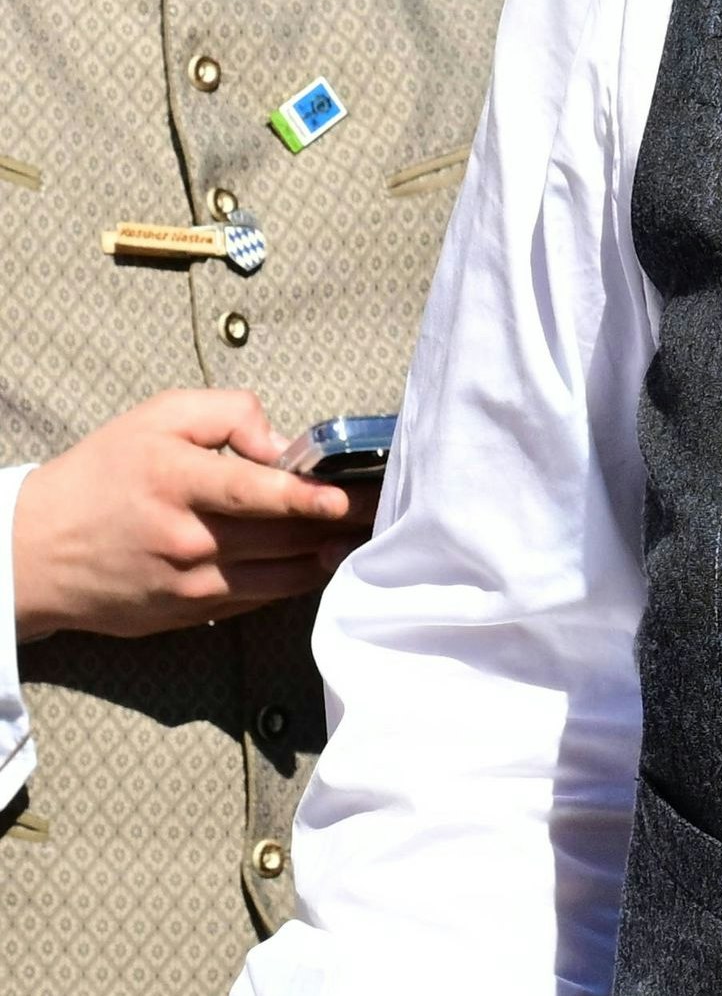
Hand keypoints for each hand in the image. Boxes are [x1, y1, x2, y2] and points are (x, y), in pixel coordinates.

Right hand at [13, 389, 366, 639]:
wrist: (34, 551)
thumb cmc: (101, 474)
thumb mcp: (156, 418)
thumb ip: (228, 413)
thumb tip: (281, 444)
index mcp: (175, 482)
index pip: (253, 493)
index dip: (307, 496)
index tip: (344, 496)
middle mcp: (184, 539)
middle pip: (281, 535)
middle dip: (338, 523)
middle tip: (382, 509)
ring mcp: (187, 584)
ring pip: (279, 575)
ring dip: (327, 557)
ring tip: (365, 537)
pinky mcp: (188, 614)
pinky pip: (258, 599)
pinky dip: (293, 582)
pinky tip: (319, 562)